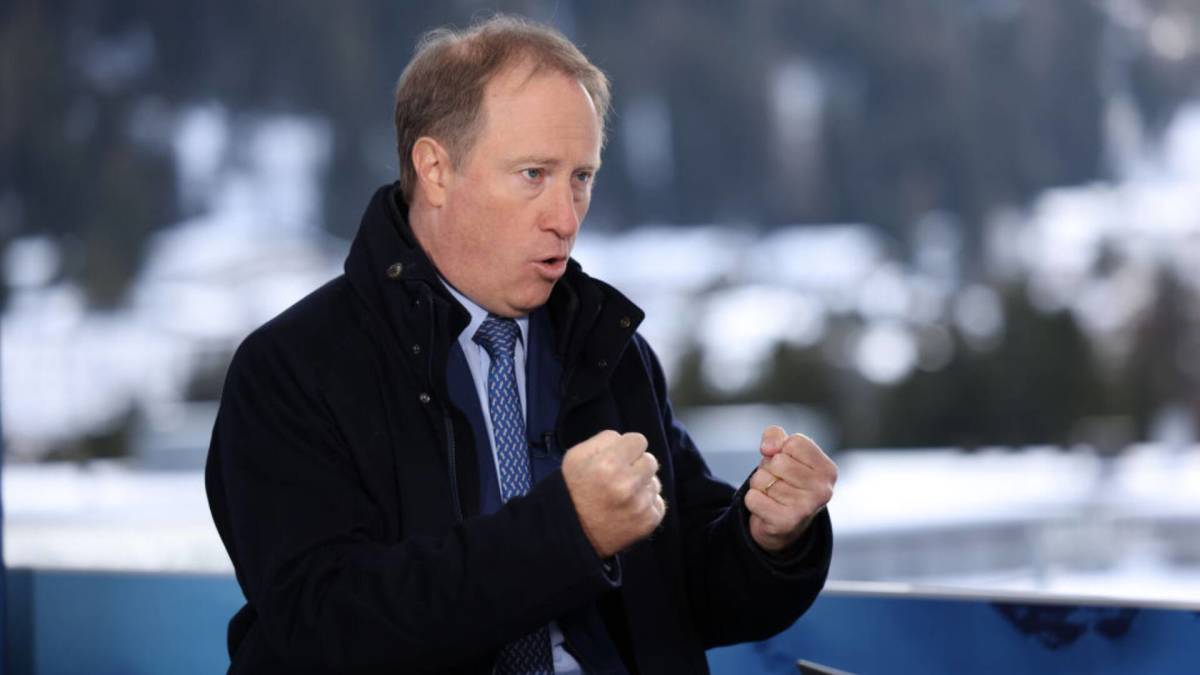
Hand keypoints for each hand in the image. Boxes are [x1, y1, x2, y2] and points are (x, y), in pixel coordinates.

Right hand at [562, 430, 665, 557]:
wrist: (569, 533)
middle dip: (637, 466)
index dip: (628, 448)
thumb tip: (625, 440)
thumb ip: (604, 440)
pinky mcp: (648, 522)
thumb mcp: (576, 456)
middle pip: (651, 460)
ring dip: (642, 486)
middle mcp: (627, 484)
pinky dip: (646, 506)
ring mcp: (640, 505)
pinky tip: (628, 509)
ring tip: (622, 496)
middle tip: (620, 477)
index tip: (619, 458)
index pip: (639, 441)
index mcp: (609, 464)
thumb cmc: (572, 490)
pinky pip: (658, 503)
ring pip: (655, 483)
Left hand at [744, 426, 836, 553]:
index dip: (782, 449)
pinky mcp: (785, 523)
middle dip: (769, 467)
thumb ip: (775, 436)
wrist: (784, 523)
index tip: (788, 462)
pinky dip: (753, 499)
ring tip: (773, 494)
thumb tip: (768, 448)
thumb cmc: (786, 479)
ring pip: (762, 479)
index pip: (794, 443)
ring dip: (760, 484)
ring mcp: (805, 508)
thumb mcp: (785, 451)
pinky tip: (766, 505)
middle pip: (778, 461)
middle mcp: (822, 490)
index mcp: (828, 470)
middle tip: (777, 480)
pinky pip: (752, 498)